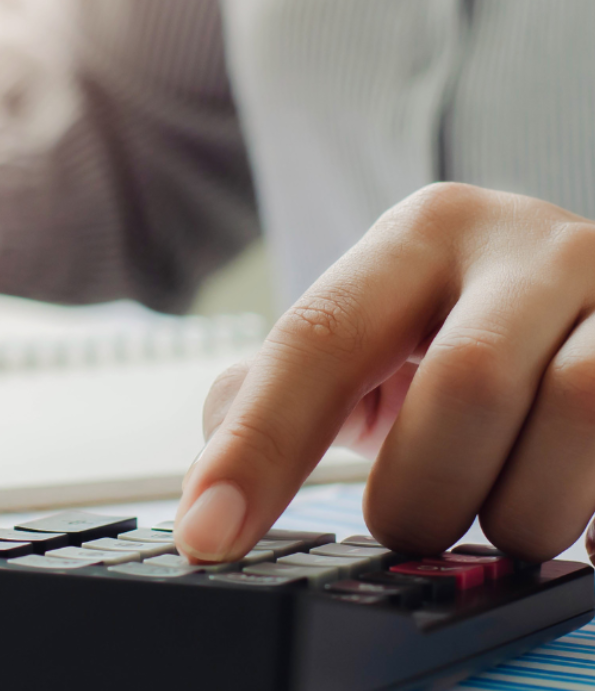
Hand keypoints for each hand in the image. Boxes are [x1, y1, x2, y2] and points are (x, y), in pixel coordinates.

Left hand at [176, 182, 594, 562]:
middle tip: (407, 525)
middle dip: (421, 493)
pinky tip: (578, 526)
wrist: (590, 300)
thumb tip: (211, 486)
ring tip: (496, 519)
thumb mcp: (367, 337)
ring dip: (520, 511)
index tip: (209, 532)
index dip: (260, 447)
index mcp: (423, 234)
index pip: (320, 339)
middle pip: (466, 385)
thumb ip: (274, 394)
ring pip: (580, 415)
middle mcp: (531, 245)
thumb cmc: (461, 328)